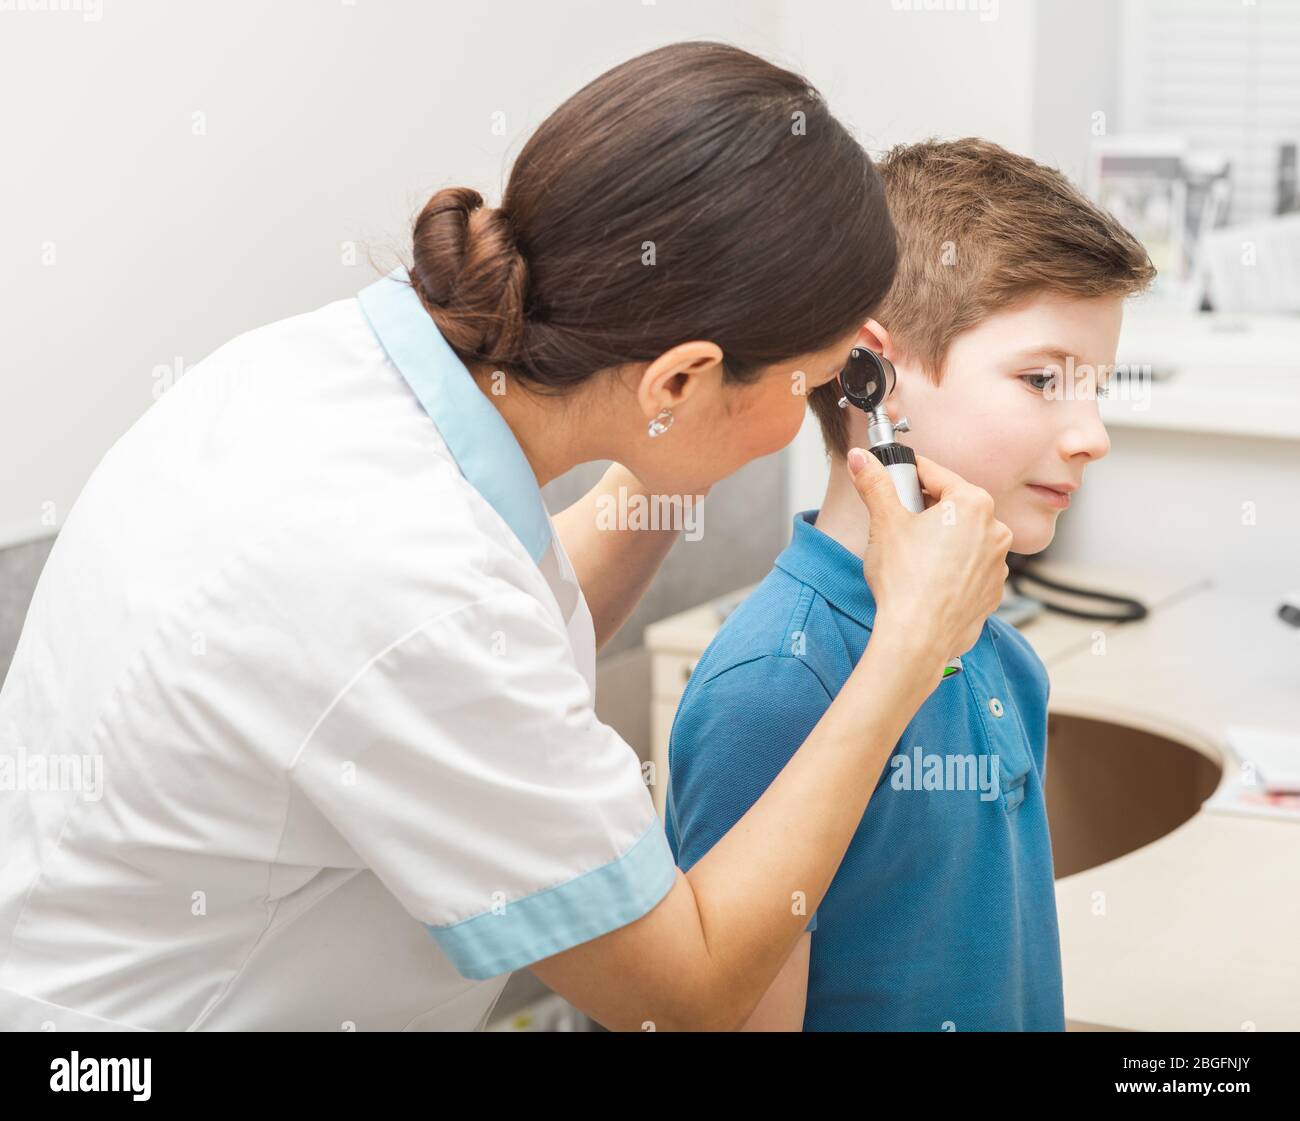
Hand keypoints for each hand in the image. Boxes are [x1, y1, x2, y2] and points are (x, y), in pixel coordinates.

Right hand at [846, 447, 1011, 671]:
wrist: (918, 637)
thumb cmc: (906, 581)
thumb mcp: (884, 522)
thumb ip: (874, 484)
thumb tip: (859, 459)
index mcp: (973, 504)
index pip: (936, 474)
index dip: (909, 475)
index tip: (894, 478)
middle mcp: (995, 529)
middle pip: (954, 506)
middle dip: (925, 510)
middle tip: (897, 523)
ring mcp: (998, 563)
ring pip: (964, 538)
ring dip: (941, 540)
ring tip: (911, 557)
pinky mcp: (993, 591)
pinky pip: (970, 568)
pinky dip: (952, 568)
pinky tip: (928, 579)